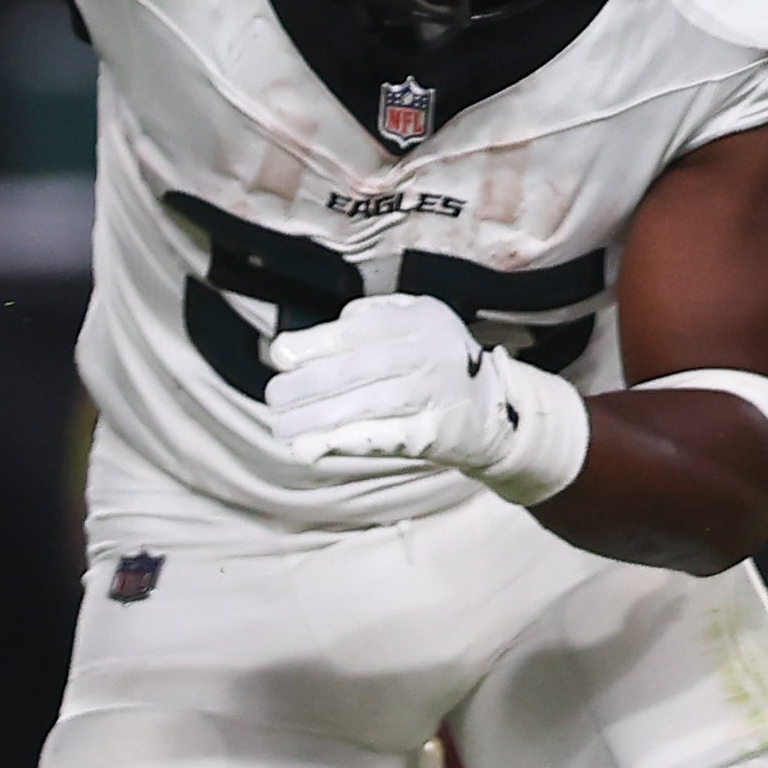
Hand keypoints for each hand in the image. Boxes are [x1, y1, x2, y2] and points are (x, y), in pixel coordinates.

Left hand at [263, 293, 586, 498]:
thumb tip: (301, 345)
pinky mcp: (438, 434)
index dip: (317, 343)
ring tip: (282, 427)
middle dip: (309, 385)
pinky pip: (386, 438)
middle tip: (273, 398)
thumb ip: (363, 321)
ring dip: (318, 419)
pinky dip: (346, 443)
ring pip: (369, 405)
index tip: (279, 355)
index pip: (362, 330)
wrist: (494, 409)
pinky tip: (312, 448)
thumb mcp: (410, 322)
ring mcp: (439, 395)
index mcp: (423, 319)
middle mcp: (434, 353)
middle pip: (361, 369)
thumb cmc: (433, 360)